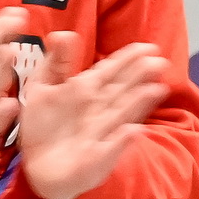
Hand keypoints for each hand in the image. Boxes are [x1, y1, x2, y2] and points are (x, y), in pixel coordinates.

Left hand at [16, 36, 170, 198]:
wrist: (39, 165)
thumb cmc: (43, 124)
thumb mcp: (41, 88)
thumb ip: (56, 62)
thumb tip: (63, 33)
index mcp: (86, 90)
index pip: (110, 71)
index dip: (127, 59)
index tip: (146, 47)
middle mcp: (99, 109)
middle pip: (122, 89)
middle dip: (139, 76)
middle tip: (159, 61)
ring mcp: (101, 133)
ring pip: (123, 114)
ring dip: (139, 103)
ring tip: (157, 89)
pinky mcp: (97, 157)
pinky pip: (110, 148)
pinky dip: (121, 141)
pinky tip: (133, 131)